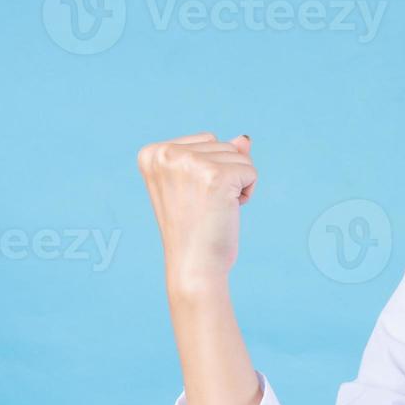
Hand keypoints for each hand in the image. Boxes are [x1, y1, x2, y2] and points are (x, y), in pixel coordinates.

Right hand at [137, 132, 256, 290]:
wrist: (194, 265)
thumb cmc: (195, 230)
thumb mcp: (199, 185)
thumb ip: (217, 156)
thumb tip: (244, 139)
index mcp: (152, 153)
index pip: (206, 140)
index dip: (210, 170)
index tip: (192, 197)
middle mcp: (166, 153)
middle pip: (223, 145)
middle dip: (226, 176)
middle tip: (204, 206)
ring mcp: (190, 163)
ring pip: (240, 156)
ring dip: (238, 184)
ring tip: (214, 209)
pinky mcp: (216, 176)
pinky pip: (251, 171)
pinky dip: (248, 192)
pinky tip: (228, 210)